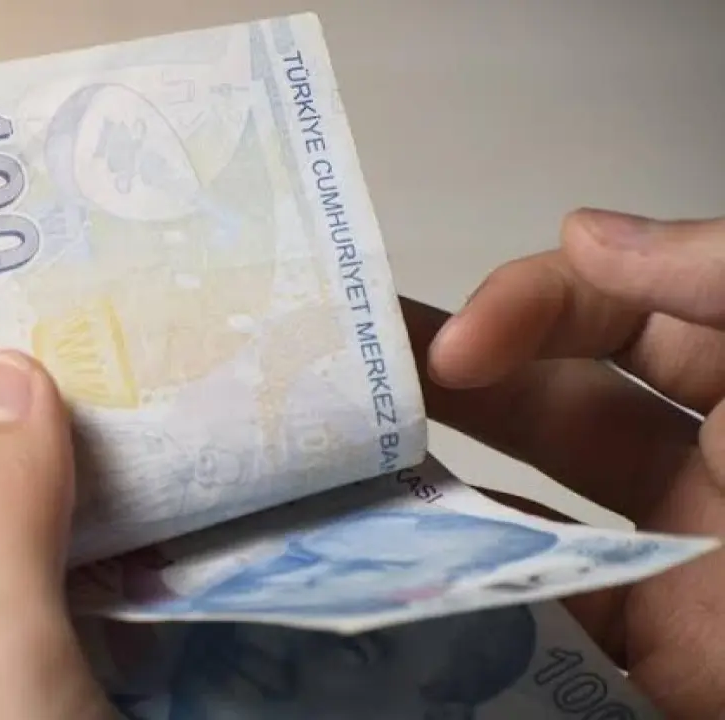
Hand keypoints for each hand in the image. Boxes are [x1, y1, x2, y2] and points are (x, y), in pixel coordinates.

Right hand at [404, 209, 724, 718]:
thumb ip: (718, 272)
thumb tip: (582, 232)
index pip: (614, 312)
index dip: (530, 306)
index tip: (460, 341)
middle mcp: (709, 456)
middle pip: (555, 395)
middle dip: (458, 371)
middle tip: (356, 364)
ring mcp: (672, 554)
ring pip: (531, 494)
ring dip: (446, 467)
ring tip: (353, 444)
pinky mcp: (649, 646)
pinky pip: (543, 597)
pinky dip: (474, 570)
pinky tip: (406, 540)